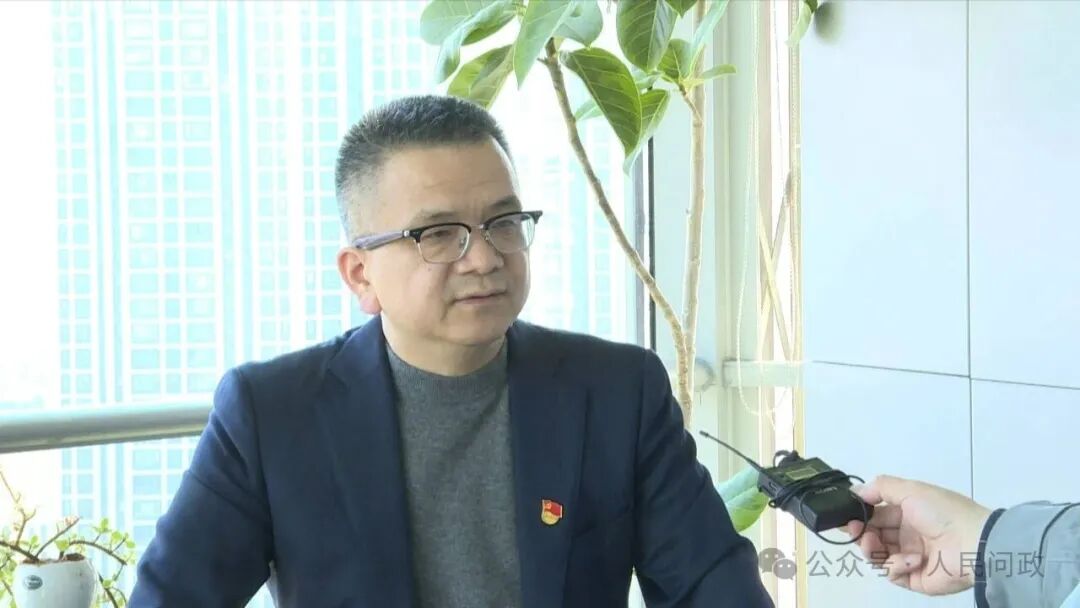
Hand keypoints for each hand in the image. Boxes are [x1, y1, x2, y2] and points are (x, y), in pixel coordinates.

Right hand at [846, 475, 992, 595]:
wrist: (974, 544)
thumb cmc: (943, 513)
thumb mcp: (912, 490)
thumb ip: (881, 487)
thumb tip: (854, 492)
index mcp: (908, 514)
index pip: (876, 515)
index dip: (860, 516)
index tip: (846, 517)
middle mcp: (908, 536)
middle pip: (873, 536)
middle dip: (861, 533)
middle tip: (856, 531)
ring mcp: (911, 558)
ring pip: (878, 556)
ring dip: (872, 549)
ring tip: (875, 544)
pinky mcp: (914, 579)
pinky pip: (893, 573)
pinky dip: (897, 566)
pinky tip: (912, 560)